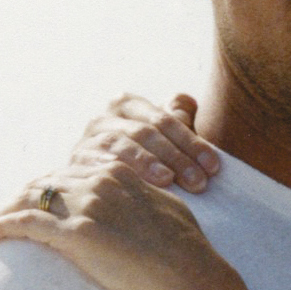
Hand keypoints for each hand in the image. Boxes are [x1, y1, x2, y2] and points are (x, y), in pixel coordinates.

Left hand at [0, 163, 234, 289]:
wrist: (190, 276)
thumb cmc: (186, 251)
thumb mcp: (168, 209)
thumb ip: (145, 197)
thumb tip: (139, 201)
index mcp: (120, 174)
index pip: (70, 172)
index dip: (49, 186)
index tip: (37, 200)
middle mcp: (100, 183)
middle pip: (45, 182)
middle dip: (23, 197)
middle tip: (6, 214)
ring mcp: (87, 207)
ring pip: (30, 198)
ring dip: (5, 210)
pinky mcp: (76, 234)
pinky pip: (24, 224)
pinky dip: (1, 226)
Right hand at [73, 93, 219, 191]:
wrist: (99, 185)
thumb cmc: (145, 159)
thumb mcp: (163, 138)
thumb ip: (176, 120)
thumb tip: (186, 103)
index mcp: (128, 104)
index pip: (164, 120)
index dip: (192, 142)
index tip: (214, 167)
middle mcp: (104, 117)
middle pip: (146, 133)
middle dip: (176, 158)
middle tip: (199, 182)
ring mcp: (87, 139)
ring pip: (122, 146)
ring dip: (148, 164)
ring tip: (168, 180)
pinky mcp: (77, 162)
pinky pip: (99, 165)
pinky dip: (119, 173)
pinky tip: (136, 186)